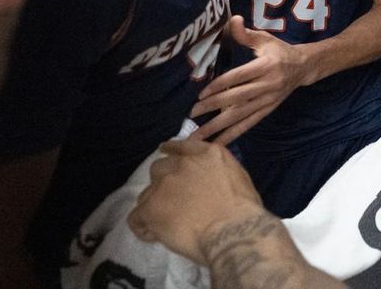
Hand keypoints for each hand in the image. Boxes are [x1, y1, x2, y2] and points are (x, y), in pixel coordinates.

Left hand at [127, 139, 266, 263]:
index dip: (171, 151)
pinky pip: (136, 218)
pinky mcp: (150, 208)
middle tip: (174, 201)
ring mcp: (164, 185)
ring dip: (155, 206)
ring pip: (146, 194)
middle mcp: (182, 164)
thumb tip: (208, 180)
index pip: (182, 146)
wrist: (233, 231)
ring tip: (167, 224)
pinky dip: (144, 227)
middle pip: (159, 168)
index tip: (165, 152)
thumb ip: (218, 172)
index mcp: (207, 154)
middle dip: (164, 183)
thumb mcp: (238, 178)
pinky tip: (156, 235)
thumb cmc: (244, 210)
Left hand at [190, 15, 310, 144]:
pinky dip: (231, 136)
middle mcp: (268, 86)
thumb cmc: (279, 51)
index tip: (201, 93)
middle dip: (214, 107)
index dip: (221, 85)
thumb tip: (232, 19)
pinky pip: (247, 125)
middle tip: (192, 114)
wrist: (304, 68)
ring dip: (218, 128)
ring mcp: (267, 101)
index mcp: (266, 66)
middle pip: (238, 99)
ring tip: (197, 139)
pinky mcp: (267, 111)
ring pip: (241, 116)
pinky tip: (215, 145)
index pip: (240, 77)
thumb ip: (246, 34)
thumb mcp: (265, 38)